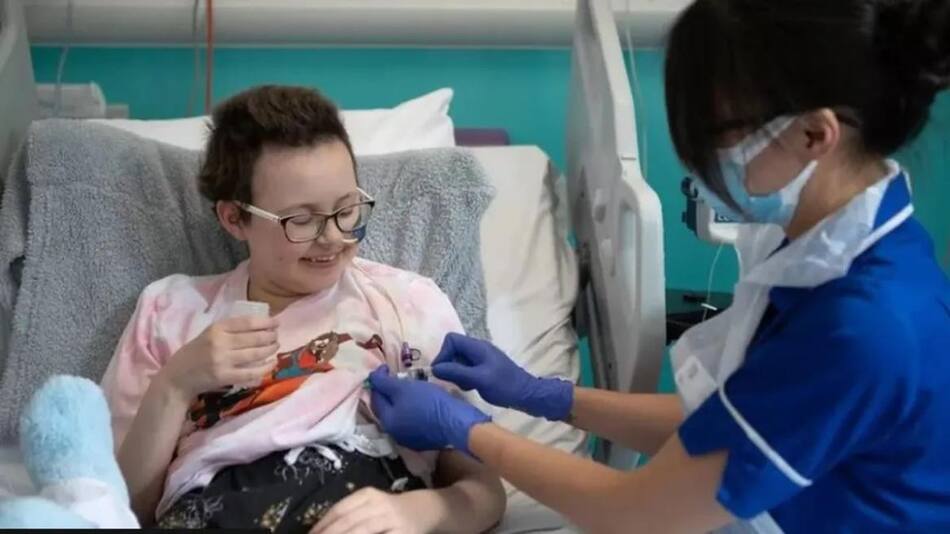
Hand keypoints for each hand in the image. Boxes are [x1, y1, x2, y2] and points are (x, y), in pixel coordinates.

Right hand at [160, 316, 278, 398]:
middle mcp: (220, 342)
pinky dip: (265, 368)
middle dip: (270, 336)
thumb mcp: (208, 334)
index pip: (246, 322)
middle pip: (254, 338)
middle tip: (277, 336)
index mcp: (216, 328)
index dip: (265, 322)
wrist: (177, 377)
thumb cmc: (194, 353)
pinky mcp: (224, 376)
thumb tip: (258, 325)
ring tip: (276, 347)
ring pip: (255, 354)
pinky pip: (251, 372)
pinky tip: (272, 364)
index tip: (276, 323)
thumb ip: (229, 330)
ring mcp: (222, 360)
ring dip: (270, 350)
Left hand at [310, 488, 430, 533]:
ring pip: (362, 531)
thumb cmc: (390, 510)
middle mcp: (378, 504)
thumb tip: (320, 530)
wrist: (426, 509)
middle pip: (348, 522)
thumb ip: (349, 515)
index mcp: (367, 495)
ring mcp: (391, 520)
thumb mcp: (370, 505)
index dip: (322, 525)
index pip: (339, 510)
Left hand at [369, 366, 489, 454]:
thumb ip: (384, 383)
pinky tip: (421, 400)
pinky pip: (413, 420)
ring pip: (400, 414)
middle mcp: (395, 433)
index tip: (386, 366)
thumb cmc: (429, 403)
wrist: (458, 423)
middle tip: (397, 376)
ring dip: (401, 400)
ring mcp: (410, 438)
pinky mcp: (424, 439)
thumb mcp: (405, 388)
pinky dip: (412, 408)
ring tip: (410, 386)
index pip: (375, 397)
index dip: (378, 379)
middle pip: (387, 407)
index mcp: (387, 421)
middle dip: (389, 390)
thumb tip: (372, 377)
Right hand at [432, 333, 573, 420]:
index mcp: (477, 347)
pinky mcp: (484, 368)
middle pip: (453, 350)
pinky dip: (464, 377)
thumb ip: (457, 372)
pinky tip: (471, 387)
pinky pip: (467, 368)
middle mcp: (478, 349)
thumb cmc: (504, 385)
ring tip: (465, 385)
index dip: (443, 354)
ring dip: (457, 373)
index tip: (441, 371)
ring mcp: (482, 358)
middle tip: (454, 381)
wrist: (527, 395)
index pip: (451, 339)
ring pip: (459, 360)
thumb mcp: (479, 379)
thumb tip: (435, 368)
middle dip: (449, 365)